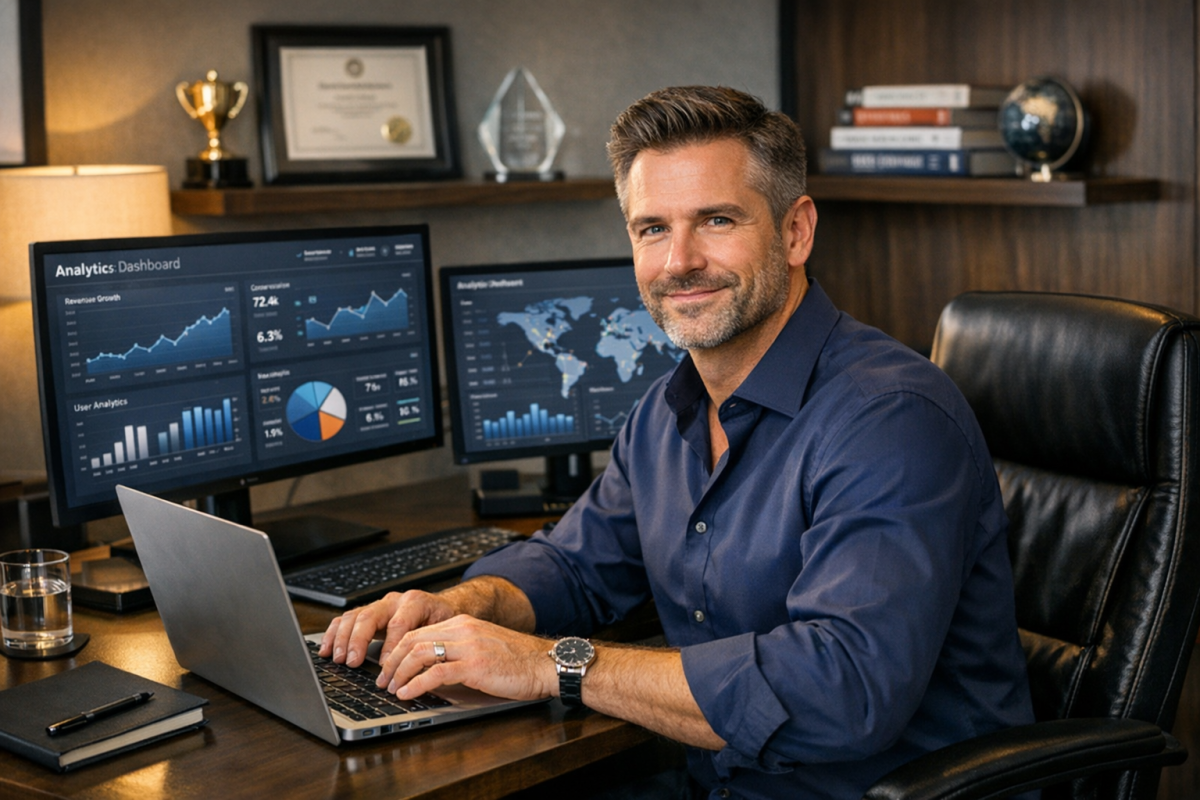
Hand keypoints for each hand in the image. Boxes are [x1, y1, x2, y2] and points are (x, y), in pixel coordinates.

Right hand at [319, 589, 458, 667]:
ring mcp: (380, 605)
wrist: (445, 607)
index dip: (390, 646)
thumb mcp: (444, 631)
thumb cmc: (444, 621)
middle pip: (371, 616)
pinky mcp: (369, 612)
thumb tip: (415, 669)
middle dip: (358, 640)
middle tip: (352, 662)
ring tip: (338, 658)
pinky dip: (333, 633)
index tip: (384, 666)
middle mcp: (395, 601)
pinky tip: (326, 649)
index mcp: (416, 603)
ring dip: (343, 638)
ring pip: (355, 616)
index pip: (399, 624)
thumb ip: (429, 645)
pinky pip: (346, 619)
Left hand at [379, 614, 556, 701]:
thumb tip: (431, 669)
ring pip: (420, 653)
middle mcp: (463, 630)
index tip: (388, 667)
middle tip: (384, 680)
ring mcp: (469, 646)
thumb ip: (458, 650)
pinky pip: (436, 672)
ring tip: (393, 689)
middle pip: (413, 640)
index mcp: (463, 623)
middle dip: (392, 662)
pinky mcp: (475, 665)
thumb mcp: (483, 647)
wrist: (546, 663)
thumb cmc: (519, 661)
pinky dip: (416, 684)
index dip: (397, 650)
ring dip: (400, 673)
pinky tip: (409, 694)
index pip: (418, 632)